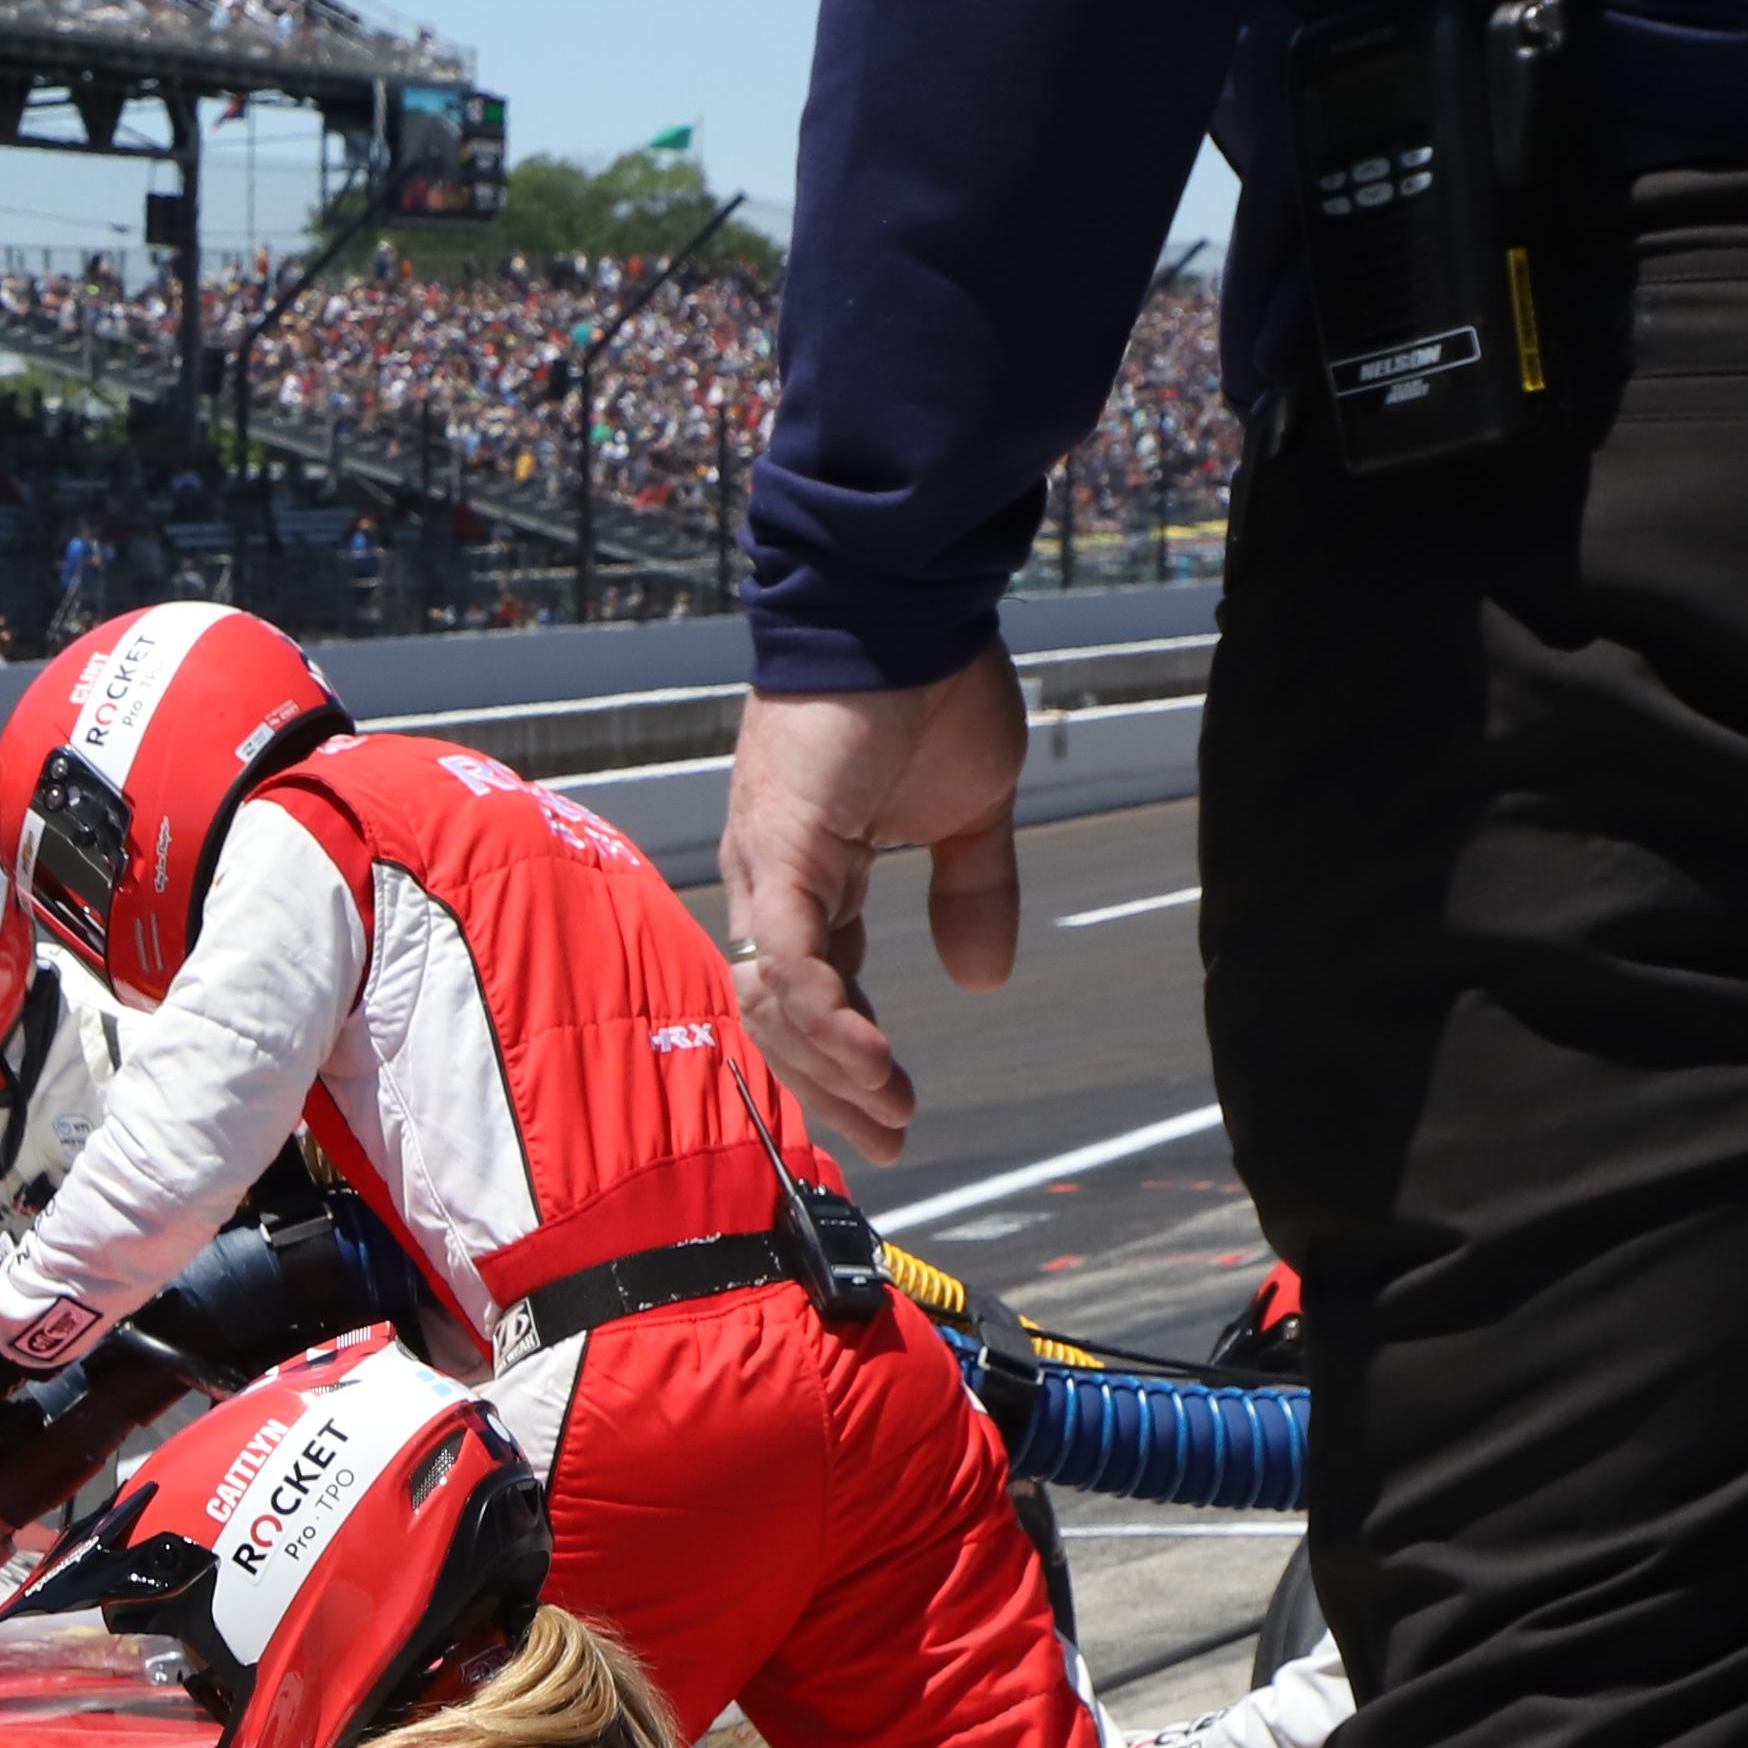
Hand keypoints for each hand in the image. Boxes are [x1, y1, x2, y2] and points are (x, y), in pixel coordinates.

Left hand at [723, 666, 1029, 1162]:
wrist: (909, 607)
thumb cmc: (931, 687)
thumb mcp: (970, 811)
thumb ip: (970, 893)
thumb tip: (982, 980)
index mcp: (808, 877)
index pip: (810, 993)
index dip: (846, 1056)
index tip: (895, 1110)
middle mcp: (769, 882)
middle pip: (776, 1017)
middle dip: (830, 1088)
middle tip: (887, 1140)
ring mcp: (765, 868)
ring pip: (771, 1002)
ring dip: (830, 1068)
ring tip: (890, 1113)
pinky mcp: (779, 849)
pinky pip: (788, 958)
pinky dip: (823, 1017)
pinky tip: (872, 1060)